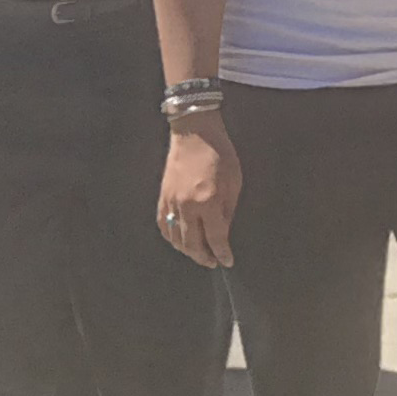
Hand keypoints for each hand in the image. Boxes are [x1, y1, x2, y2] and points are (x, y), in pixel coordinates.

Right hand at [156, 116, 239, 267]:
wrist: (194, 133)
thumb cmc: (220, 154)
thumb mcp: (234, 183)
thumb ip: (228, 211)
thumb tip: (223, 233)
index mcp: (209, 202)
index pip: (216, 238)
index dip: (223, 254)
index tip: (227, 262)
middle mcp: (187, 206)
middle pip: (192, 244)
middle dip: (204, 257)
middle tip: (213, 262)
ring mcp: (171, 202)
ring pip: (175, 238)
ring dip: (187, 251)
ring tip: (199, 254)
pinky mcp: (162, 197)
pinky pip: (163, 225)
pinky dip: (171, 237)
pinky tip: (180, 241)